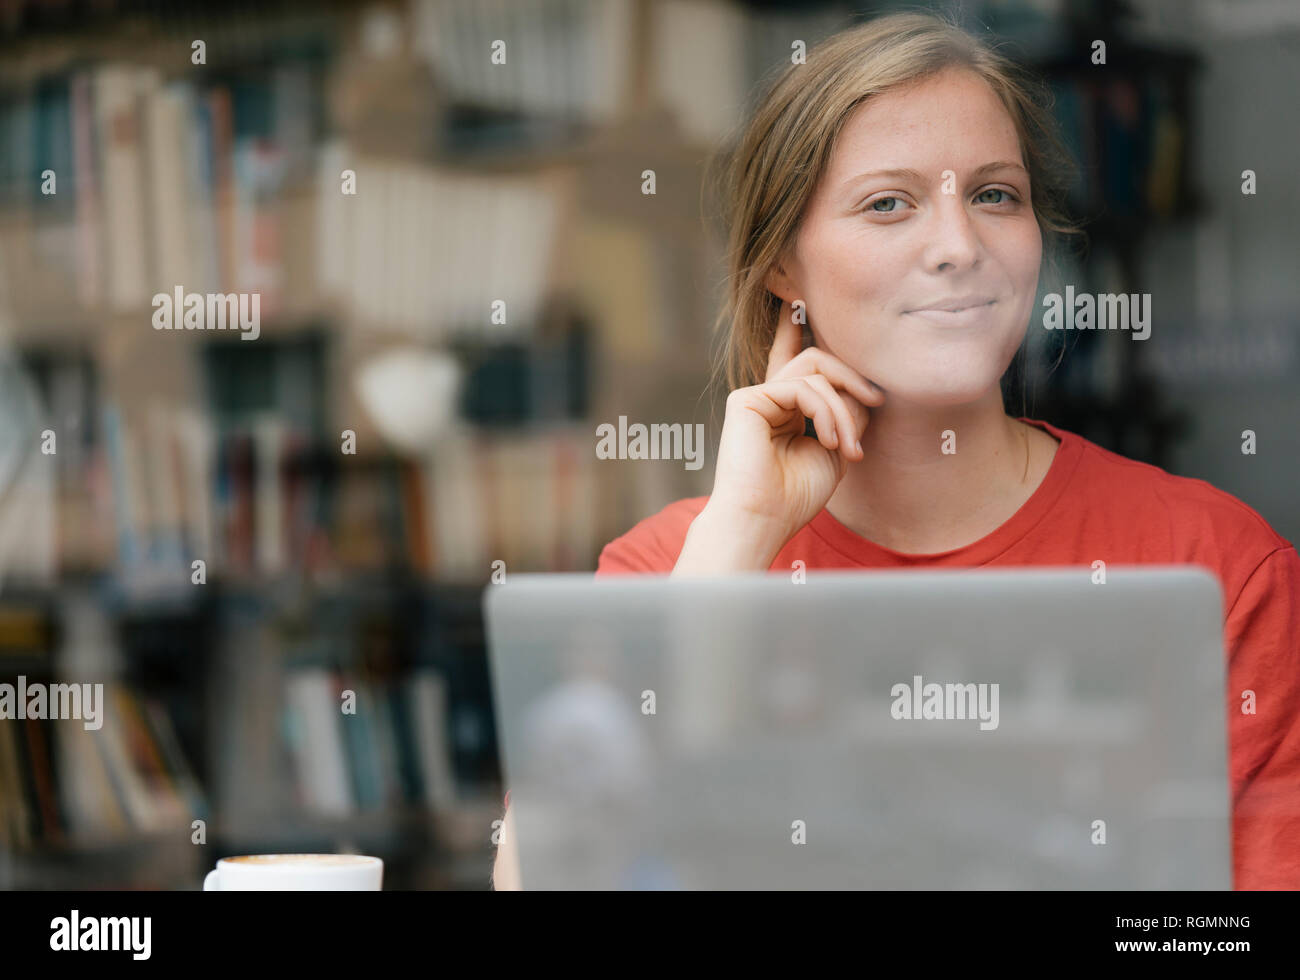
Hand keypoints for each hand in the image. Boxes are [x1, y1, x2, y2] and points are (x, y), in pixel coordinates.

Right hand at [675, 301, 884, 572]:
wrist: (764, 519)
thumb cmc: (796, 496)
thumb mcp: (837, 450)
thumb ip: (847, 414)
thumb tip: (863, 388)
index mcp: (786, 410)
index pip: (796, 360)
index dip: (795, 330)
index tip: (796, 303)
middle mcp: (769, 398)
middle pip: (820, 359)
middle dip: (854, 378)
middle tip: (878, 402)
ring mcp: (757, 397)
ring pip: (816, 370)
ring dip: (844, 408)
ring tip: (848, 447)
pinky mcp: (748, 399)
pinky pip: (802, 385)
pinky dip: (826, 411)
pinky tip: (830, 442)